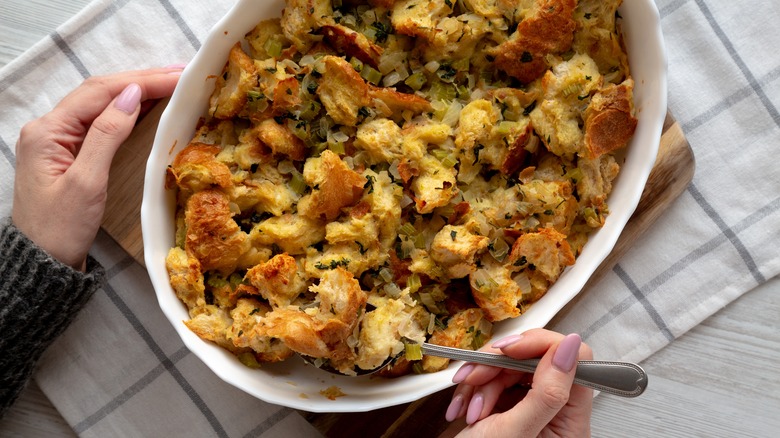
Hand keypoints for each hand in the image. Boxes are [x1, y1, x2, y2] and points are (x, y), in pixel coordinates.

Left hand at [11, 67, 182, 269]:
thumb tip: (131, 95)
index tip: (177, 76)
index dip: (141, 81)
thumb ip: (107, 134)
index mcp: (48, 131)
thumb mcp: (87, 182)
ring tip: (171, 82)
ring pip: (101, 104)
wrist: (43, 262)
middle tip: (181, 73)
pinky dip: (127, 110)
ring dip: (136, 90)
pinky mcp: (68, 153)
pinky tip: (147, 104)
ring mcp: (57, 140)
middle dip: (141, 79)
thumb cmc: (62, 228)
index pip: (100, 92)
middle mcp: (49, 128)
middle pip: (99, 92)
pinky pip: (100, 122)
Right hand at [442, 329, 592, 437]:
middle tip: (473, 379)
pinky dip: (472, 390)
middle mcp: (556, 413)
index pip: (576, 360)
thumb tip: (573, 347)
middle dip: (496, 368)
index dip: (540, 346)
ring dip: (479, 382)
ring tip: (468, 410)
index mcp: (572, 422)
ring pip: (510, 367)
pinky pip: (493, 379)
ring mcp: (531, 408)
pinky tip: (463, 410)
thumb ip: (547, 391)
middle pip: (536, 360)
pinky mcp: (510, 405)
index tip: (508, 351)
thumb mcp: (515, 433)